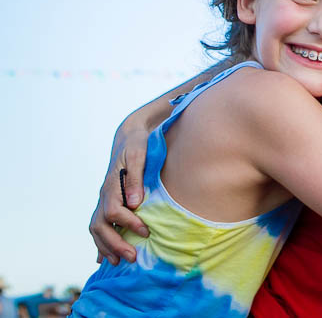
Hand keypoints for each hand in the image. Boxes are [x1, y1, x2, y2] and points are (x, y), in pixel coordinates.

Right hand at [89, 126, 149, 264]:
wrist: (130, 137)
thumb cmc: (138, 143)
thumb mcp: (139, 154)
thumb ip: (136, 177)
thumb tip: (135, 202)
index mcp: (111, 184)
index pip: (114, 211)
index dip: (128, 223)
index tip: (146, 232)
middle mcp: (104, 195)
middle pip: (101, 225)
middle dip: (115, 244)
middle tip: (132, 258)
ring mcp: (104, 200)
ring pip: (97, 229)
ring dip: (106, 247)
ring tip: (118, 262)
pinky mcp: (108, 203)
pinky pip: (100, 226)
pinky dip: (101, 242)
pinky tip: (104, 258)